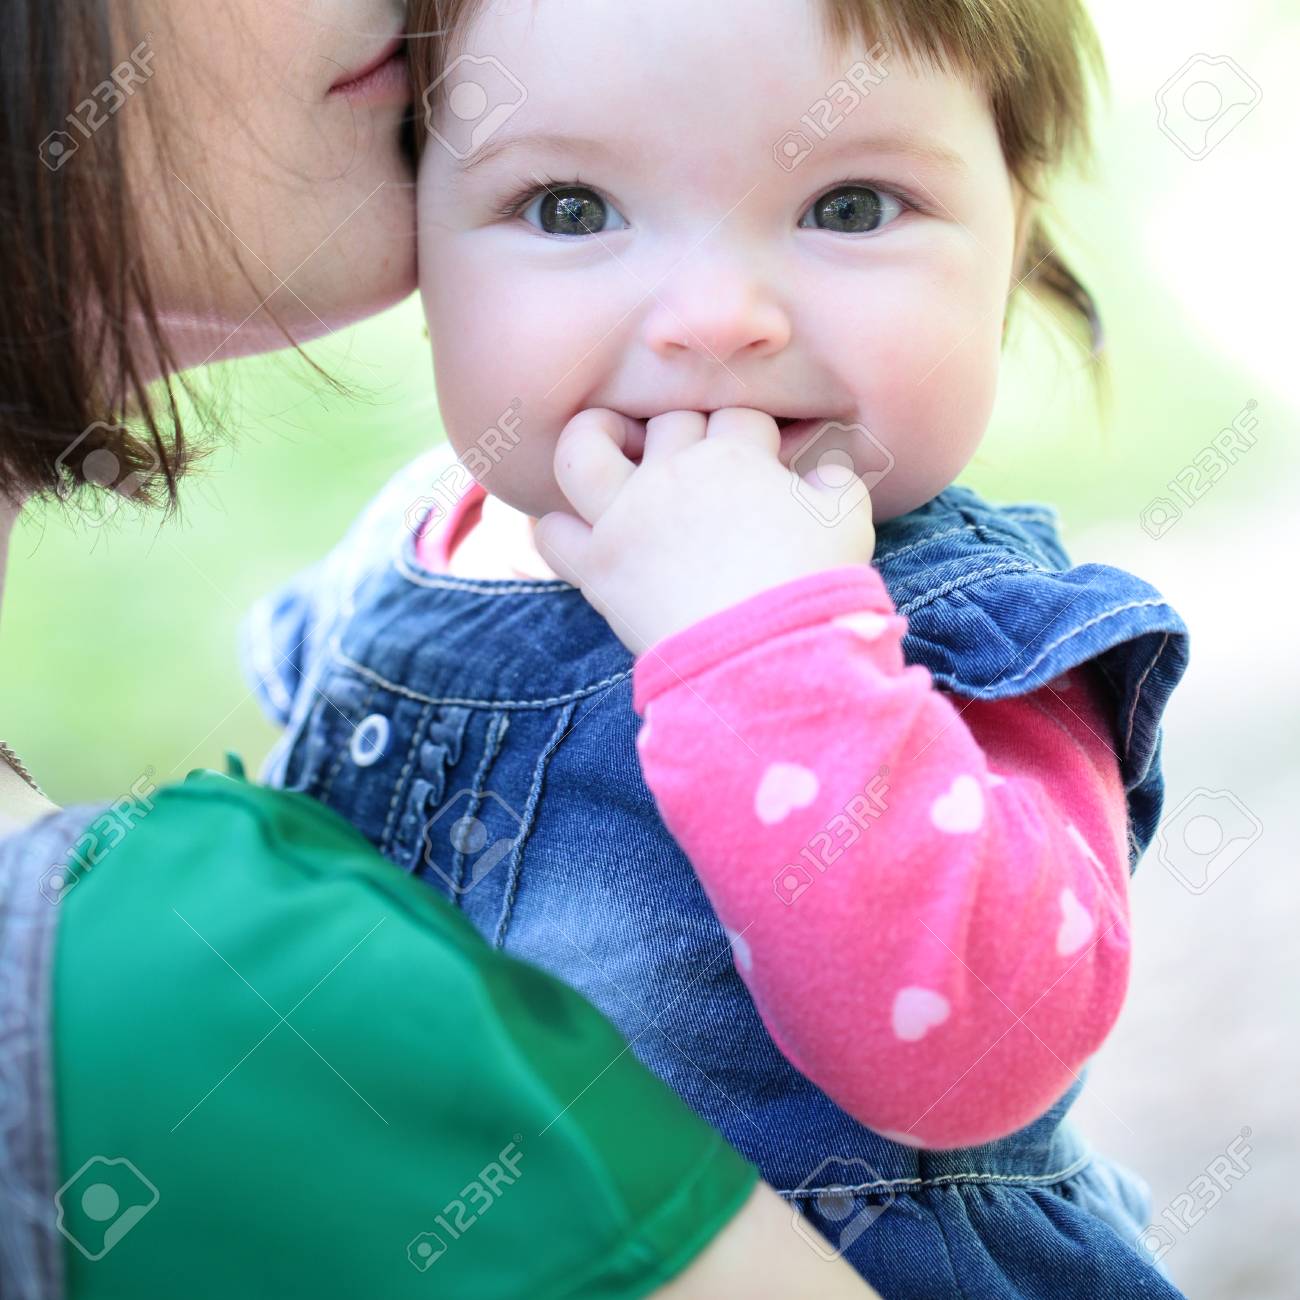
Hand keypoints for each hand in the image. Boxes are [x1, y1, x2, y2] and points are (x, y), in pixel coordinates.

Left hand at [534, 408, 876, 654]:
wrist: (768, 657)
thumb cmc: (813, 586)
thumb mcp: (846, 521)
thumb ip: (834, 481)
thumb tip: (822, 470)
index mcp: (735, 457)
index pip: (738, 415)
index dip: (753, 435)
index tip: (761, 458)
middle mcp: (672, 474)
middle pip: (667, 421)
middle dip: (686, 434)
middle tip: (695, 463)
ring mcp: (626, 517)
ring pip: (582, 448)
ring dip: (590, 440)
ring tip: (605, 448)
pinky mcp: (597, 567)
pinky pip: (551, 533)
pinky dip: (558, 529)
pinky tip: (579, 532)